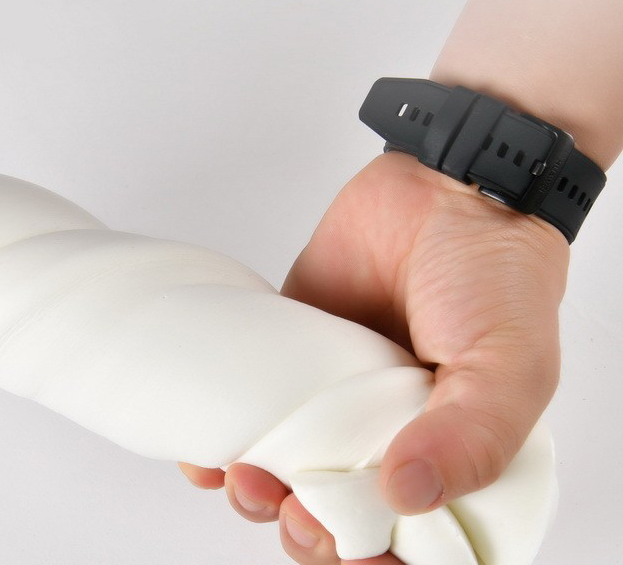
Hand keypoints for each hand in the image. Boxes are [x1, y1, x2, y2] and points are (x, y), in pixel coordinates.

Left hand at [178, 151, 567, 563]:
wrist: (443, 188)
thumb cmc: (493, 277)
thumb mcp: (507, 366)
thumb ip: (472, 438)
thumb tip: (405, 497)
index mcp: (448, 452)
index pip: (408, 538)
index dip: (373, 557)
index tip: (346, 546)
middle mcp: (389, 432)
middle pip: (338, 513)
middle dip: (308, 530)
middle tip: (296, 514)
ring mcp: (335, 393)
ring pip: (287, 469)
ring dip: (259, 494)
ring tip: (249, 483)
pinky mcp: (293, 351)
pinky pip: (253, 405)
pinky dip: (224, 437)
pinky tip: (208, 457)